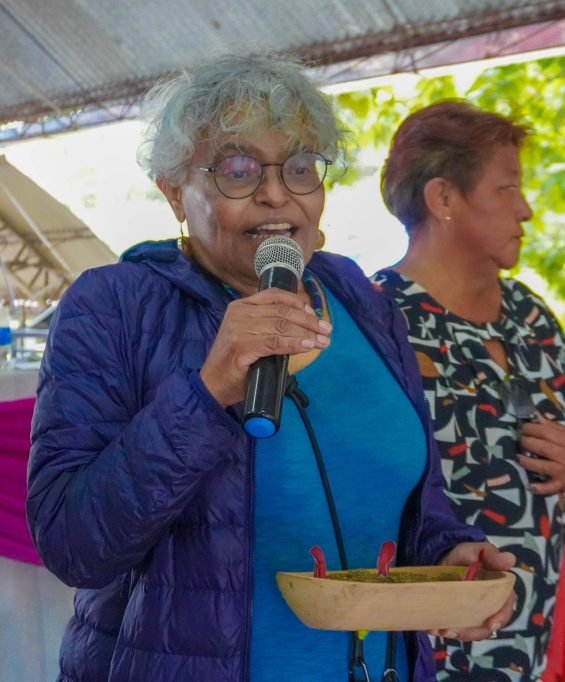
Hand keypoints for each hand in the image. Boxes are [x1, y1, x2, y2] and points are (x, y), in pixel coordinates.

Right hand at [200, 288, 331, 406]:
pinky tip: (308, 346)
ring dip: (307, 334)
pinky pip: (275, 342)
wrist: (211, 385)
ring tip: (323, 341)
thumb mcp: (252, 337)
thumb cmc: (235, 364)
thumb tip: (304, 326)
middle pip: (282, 311)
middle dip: (309, 321)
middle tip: (327, 330)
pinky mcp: (242, 346)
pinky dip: (295, 344)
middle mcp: (238, 313)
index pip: (275, 295)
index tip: (315, 315)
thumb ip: (270, 327)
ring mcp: (239, 329)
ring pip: (282, 326)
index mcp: (240, 306)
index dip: (298, 303)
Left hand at [429, 542, 515, 641]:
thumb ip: (492, 555)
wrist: (445, 557)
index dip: (500, 618)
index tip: (490, 624)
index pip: (505, 608)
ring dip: (457, 633)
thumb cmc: (466, 554)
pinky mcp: (459, 617)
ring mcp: (473, 614)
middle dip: (471, 632)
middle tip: (453, 630)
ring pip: (470, 631)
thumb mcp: (477, 550)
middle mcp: (489, 607)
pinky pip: (455, 628)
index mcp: (499, 591)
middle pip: (486, 627)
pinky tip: (433, 628)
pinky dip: (445, 629)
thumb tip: (510, 559)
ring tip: (440, 630)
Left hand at [518, 415, 564, 493]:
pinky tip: (530, 485)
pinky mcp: (562, 484)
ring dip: (528, 461)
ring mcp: (564, 470)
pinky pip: (550, 487)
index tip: (522, 427)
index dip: (531, 428)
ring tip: (518, 457)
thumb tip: (536, 417)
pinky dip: (540, 487)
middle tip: (519, 440)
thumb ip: (553, 427)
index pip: (546, 432)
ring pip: (543, 466)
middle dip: (527, 442)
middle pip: (543, 447)